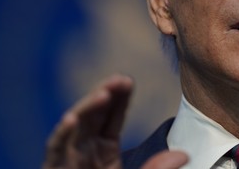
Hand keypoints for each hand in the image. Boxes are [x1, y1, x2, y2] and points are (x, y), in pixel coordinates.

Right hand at [43, 74, 187, 168]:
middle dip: (105, 94)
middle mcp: (85, 148)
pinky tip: (71, 119)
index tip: (128, 82)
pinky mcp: (55, 167)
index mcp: (104, 150)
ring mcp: (69, 157)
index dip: (120, 99)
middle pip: (94, 114)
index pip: (112, 117)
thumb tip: (184, 155)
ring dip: (87, 107)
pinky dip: (61, 134)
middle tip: (120, 79)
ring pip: (75, 124)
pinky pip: (55, 148)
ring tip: (103, 93)